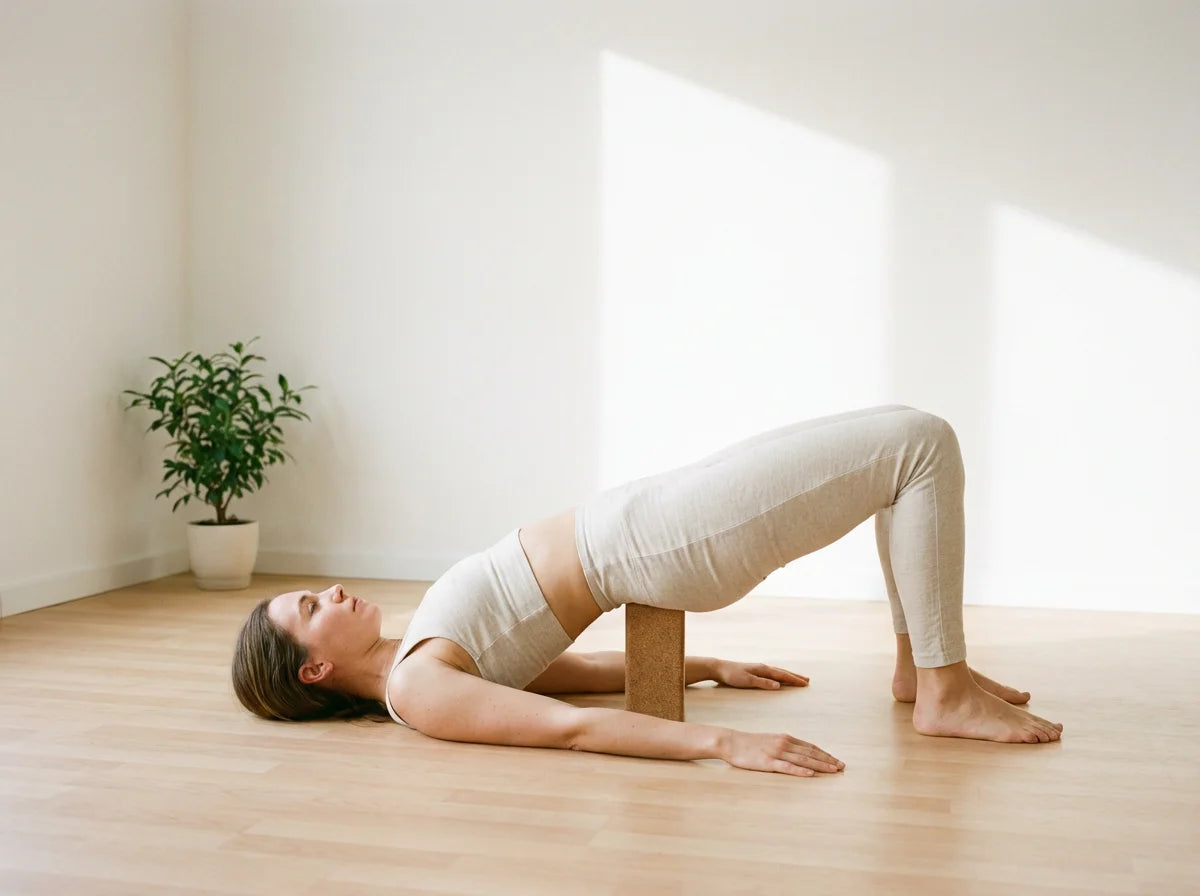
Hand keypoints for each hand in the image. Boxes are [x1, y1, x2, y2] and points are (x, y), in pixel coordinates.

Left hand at [711, 659, 808, 689]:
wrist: (719, 668)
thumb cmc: (732, 675)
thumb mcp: (747, 681)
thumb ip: (763, 683)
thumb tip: (778, 685)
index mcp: (763, 669)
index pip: (782, 675)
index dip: (794, 680)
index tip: (805, 684)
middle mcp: (763, 667)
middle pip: (783, 672)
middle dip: (795, 676)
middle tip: (807, 680)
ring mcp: (759, 668)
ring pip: (778, 672)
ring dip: (789, 675)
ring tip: (797, 678)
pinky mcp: (755, 671)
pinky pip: (772, 673)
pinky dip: (780, 675)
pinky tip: (780, 678)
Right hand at [721, 730, 844, 776]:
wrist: (731, 741)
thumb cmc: (750, 743)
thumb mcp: (771, 740)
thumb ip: (785, 745)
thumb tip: (798, 753)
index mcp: (786, 738)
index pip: (810, 747)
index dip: (825, 754)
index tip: (837, 760)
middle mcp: (784, 743)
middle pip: (811, 753)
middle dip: (828, 760)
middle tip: (842, 767)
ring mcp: (776, 753)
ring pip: (803, 760)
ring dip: (820, 765)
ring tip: (833, 770)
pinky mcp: (768, 762)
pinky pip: (787, 767)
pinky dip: (800, 771)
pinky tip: (810, 774)